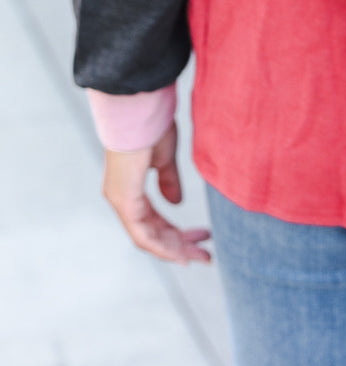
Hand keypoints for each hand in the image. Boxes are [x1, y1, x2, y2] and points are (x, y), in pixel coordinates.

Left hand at [102, 120, 211, 264]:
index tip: (199, 238)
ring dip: (175, 250)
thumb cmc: (151, 125)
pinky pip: (143, 235)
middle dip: (180, 245)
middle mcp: (121, 199)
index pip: (152, 220)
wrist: (139, 109)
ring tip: (200, 256)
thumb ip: (169, 180)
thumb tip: (175, 203)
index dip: (175, 233)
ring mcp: (121, 201)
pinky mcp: (125, 201)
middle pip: (151, 234)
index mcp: (129, 188)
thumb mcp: (164, 157)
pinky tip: (182, 253)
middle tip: (205, 254)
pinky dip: (163, 246)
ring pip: (148, 239)